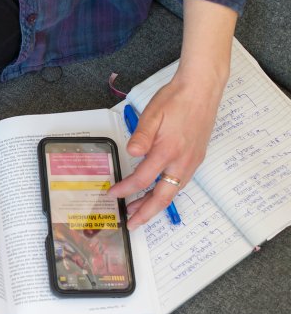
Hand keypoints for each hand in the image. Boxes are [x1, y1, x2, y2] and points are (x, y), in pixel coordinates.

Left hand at [108, 0, 236, 229]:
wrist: (202, 88)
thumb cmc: (176, 99)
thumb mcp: (152, 114)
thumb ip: (142, 136)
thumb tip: (131, 153)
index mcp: (168, 151)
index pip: (142, 179)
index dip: (125, 190)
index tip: (112, 195)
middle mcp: (182, 161)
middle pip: (162, 197)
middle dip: (145, 213)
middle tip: (131, 224)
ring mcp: (191, 161)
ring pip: (172, 192)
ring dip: (155, 205)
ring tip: (139, 211)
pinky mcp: (195, 158)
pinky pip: (179, 183)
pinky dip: (166, 193)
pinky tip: (157, 192)